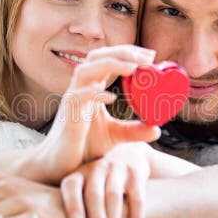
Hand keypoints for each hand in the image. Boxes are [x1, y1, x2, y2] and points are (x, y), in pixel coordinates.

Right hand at [20, 45, 159, 182]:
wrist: (61, 166)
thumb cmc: (83, 147)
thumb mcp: (114, 136)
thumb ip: (134, 131)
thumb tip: (156, 128)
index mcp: (91, 88)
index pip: (107, 59)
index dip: (127, 53)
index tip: (151, 55)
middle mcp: (80, 89)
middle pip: (96, 57)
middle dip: (121, 52)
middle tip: (147, 57)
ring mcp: (72, 100)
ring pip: (85, 70)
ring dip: (109, 64)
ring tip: (132, 68)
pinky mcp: (67, 115)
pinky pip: (77, 97)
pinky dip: (94, 93)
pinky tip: (112, 97)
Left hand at [60, 142, 150, 217]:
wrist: (129, 155)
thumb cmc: (102, 184)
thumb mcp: (87, 187)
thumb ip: (80, 207)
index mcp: (80, 173)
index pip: (71, 185)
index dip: (73, 205)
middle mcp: (96, 168)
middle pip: (94, 193)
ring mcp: (117, 168)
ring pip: (113, 195)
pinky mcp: (136, 173)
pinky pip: (136, 197)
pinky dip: (135, 217)